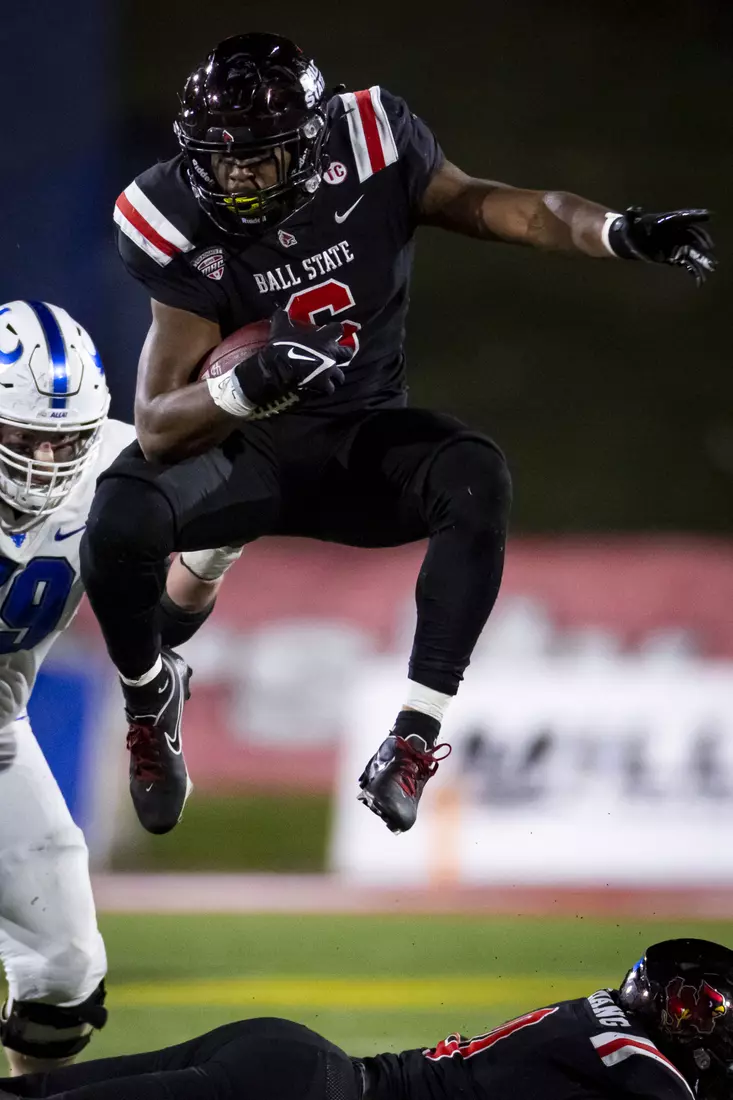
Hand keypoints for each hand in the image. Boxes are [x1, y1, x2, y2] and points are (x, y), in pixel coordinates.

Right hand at [234, 309, 353, 410]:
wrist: (281, 368)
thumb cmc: (283, 345)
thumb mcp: (280, 327)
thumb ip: (283, 317)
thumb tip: (281, 309)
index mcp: (324, 338)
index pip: (338, 329)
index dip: (336, 329)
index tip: (333, 331)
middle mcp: (332, 354)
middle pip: (347, 353)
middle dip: (344, 354)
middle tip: (338, 355)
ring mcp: (330, 370)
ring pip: (340, 375)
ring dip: (335, 375)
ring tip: (329, 376)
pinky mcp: (324, 384)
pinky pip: (330, 389)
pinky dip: (326, 389)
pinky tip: (320, 389)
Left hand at [608, 207, 715, 286]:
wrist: (633, 240)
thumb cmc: (633, 229)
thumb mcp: (629, 223)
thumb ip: (631, 217)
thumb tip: (631, 209)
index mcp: (668, 221)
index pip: (684, 218)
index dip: (695, 216)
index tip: (707, 215)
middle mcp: (676, 232)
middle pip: (693, 237)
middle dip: (702, 243)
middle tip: (710, 249)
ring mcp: (677, 244)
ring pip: (693, 251)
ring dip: (702, 259)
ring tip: (711, 266)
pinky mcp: (675, 256)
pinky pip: (687, 263)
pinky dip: (694, 271)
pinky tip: (700, 279)